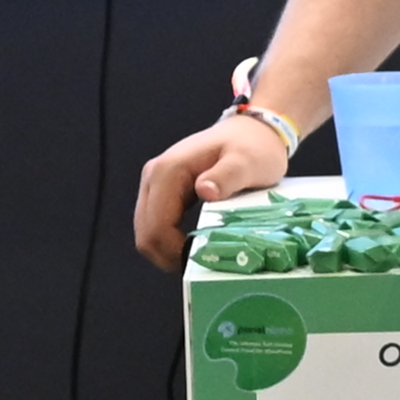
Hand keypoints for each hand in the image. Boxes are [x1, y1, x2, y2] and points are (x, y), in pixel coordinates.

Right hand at [134, 108, 294, 272]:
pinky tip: (194, 246)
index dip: (174, 252)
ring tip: (199, 259)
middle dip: (168, 257)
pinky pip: (158, 224)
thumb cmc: (254, 147)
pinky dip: (171, 241)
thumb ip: (227, 176)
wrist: (253, 131)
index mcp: (168, 171)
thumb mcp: (247, 162)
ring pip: (148, 231)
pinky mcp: (164, 191)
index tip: (202, 262)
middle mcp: (154, 177)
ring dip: (169, 251)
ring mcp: (156, 184)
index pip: (155, 227)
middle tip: (200, 268)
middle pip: (146, 233)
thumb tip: (203, 190)